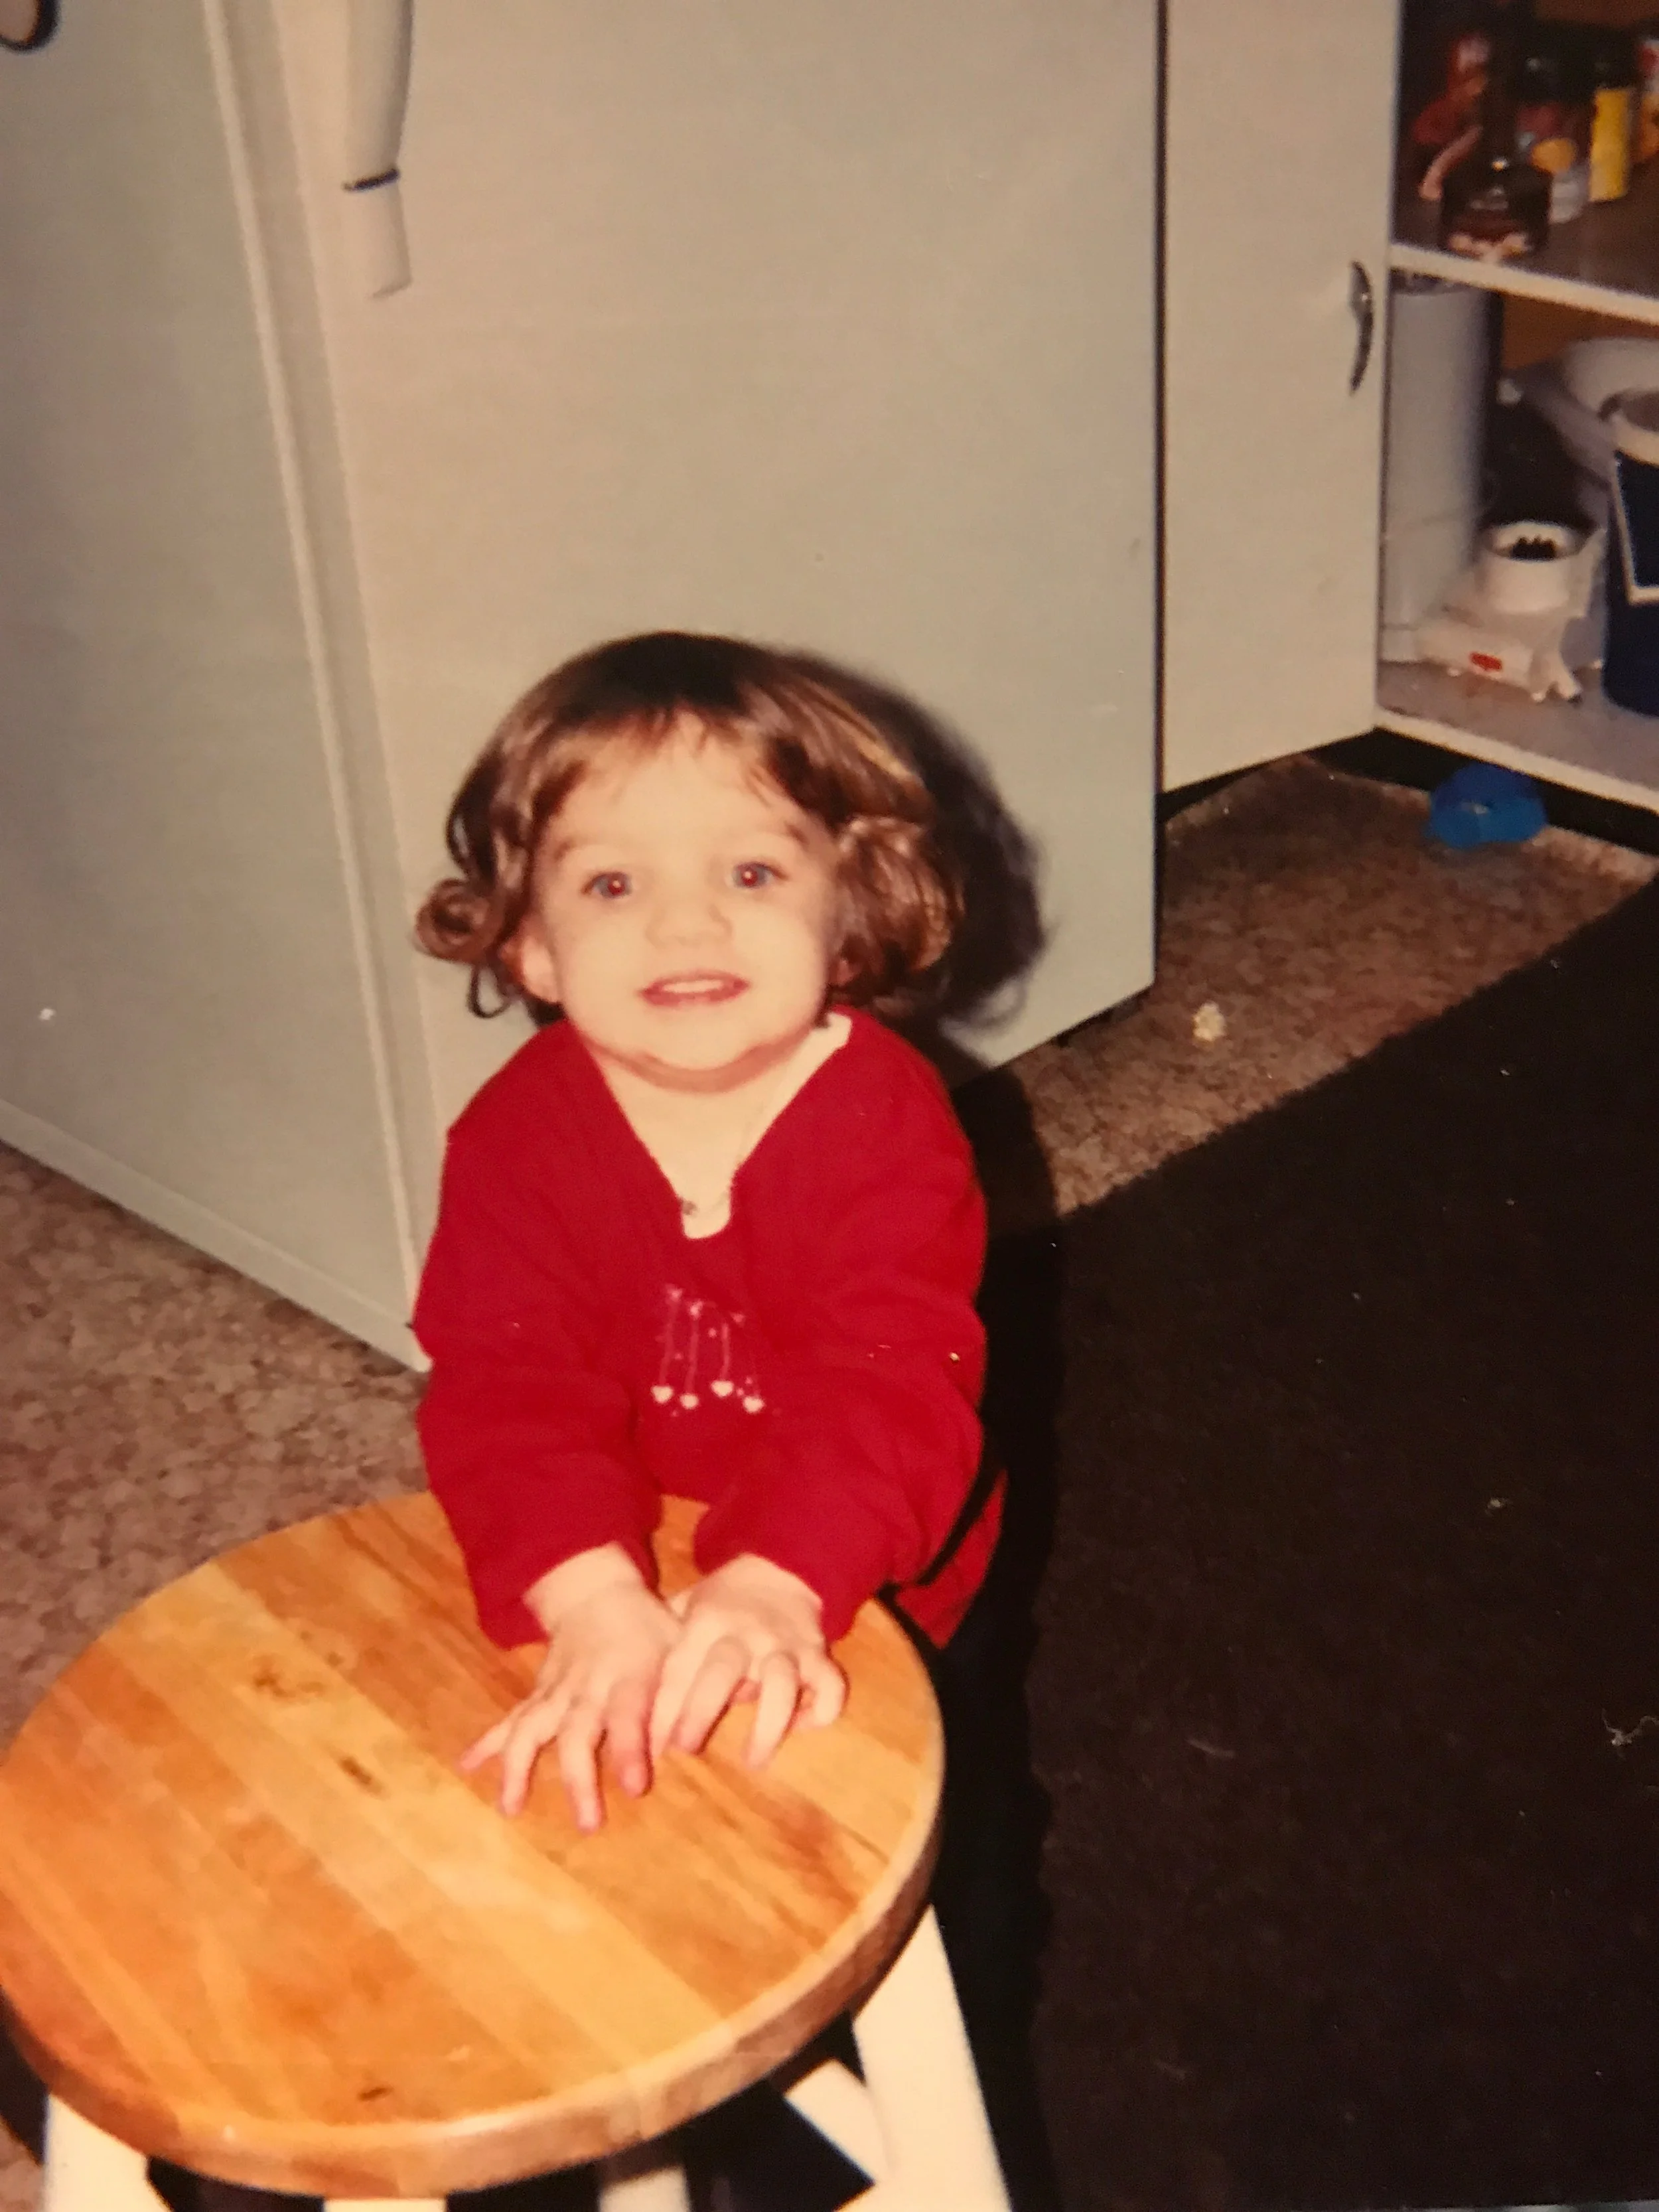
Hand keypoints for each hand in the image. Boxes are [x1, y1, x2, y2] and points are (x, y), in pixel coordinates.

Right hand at [460, 1546, 678, 1826]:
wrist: (596, 1592)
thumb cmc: (649, 1628)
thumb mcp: (678, 1649)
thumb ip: (683, 1692)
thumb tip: (689, 1739)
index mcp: (630, 1676)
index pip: (630, 1714)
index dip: (630, 1749)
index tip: (635, 1788)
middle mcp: (588, 1687)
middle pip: (577, 1732)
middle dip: (579, 1778)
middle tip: (587, 1824)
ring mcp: (556, 1690)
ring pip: (532, 1727)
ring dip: (518, 1767)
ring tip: (509, 1807)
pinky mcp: (536, 1693)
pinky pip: (511, 1719)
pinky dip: (487, 1742)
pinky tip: (465, 1766)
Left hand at [648, 1554, 847, 1770]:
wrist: (780, 1567)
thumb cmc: (723, 1601)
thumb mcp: (687, 1608)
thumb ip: (664, 1648)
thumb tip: (630, 1704)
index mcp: (707, 1621)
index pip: (679, 1668)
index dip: (663, 1709)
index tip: (652, 1745)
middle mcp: (746, 1633)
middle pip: (721, 1673)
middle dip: (700, 1712)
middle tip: (686, 1748)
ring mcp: (785, 1644)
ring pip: (781, 1685)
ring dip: (767, 1727)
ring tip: (752, 1761)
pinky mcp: (818, 1655)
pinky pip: (829, 1686)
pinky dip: (820, 1711)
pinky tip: (802, 1726)